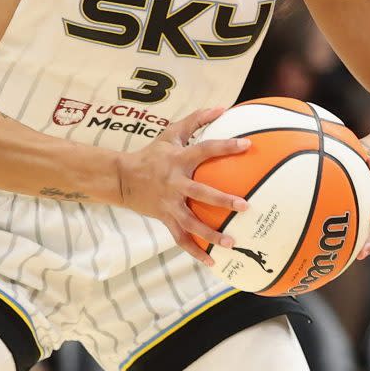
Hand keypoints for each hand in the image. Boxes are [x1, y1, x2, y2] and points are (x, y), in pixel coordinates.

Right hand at [117, 107, 250, 264]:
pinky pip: (181, 238)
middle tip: (245, 206)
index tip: (247, 146)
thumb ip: (196, 120)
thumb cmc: (152, 154)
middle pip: (200, 192)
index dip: (225, 147)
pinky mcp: (165, 218)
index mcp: (178, 160)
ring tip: (231, 243)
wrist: (122, 178)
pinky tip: (212, 262)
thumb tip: (222, 108)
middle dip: (222, 200)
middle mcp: (175, 183)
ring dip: (210, 234)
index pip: (205, 150)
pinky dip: (195, 251)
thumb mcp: (170, 133)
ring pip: (191, 222)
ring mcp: (169, 203)